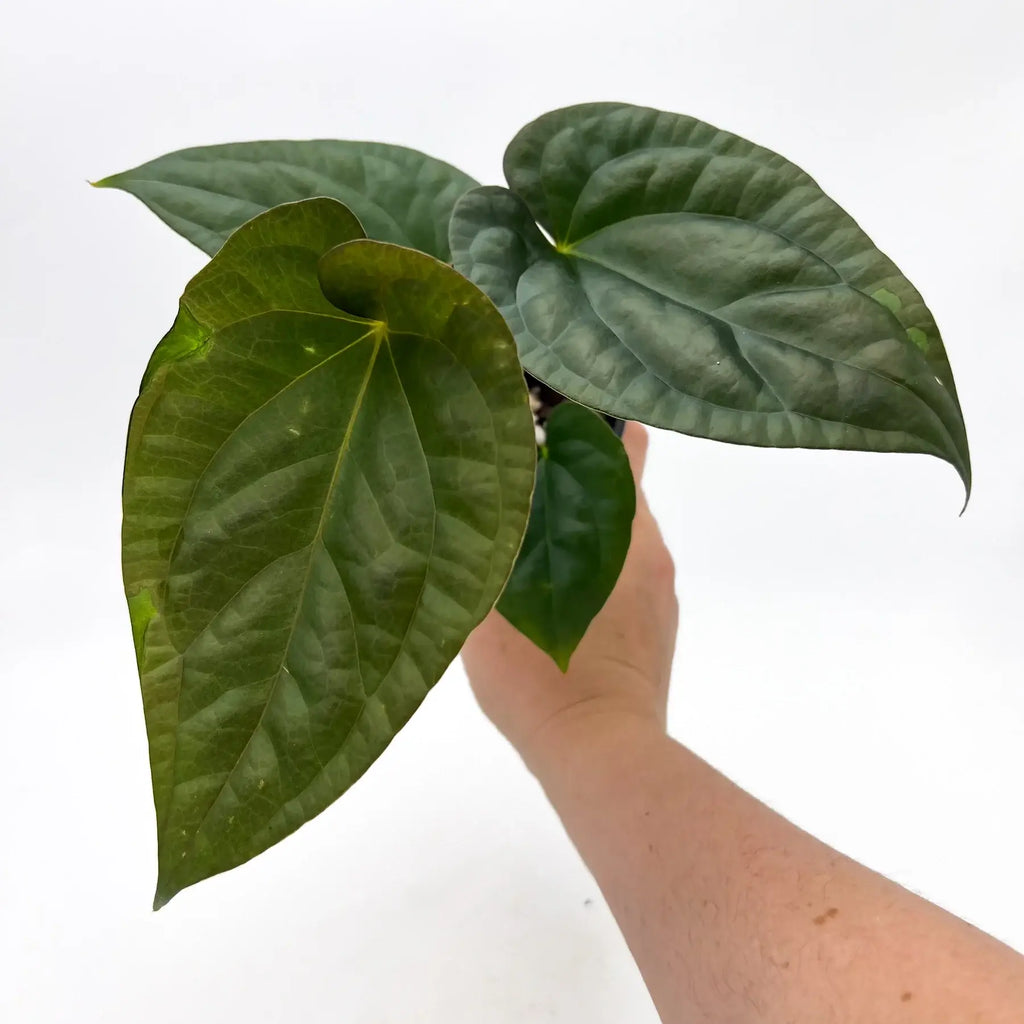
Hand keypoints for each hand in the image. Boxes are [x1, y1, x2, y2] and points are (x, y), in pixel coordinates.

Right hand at [461, 422, 678, 771]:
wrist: (599, 753)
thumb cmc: (539, 675)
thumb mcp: (489, 604)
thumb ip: (478, 547)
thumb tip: (467, 498)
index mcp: (617, 530)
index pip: (622, 447)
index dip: (591, 426)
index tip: (550, 420)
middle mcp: (648, 552)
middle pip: (617, 491)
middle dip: (574, 479)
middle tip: (518, 482)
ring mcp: (658, 594)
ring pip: (618, 537)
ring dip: (581, 529)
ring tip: (528, 546)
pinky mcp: (658, 628)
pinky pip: (625, 577)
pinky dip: (594, 569)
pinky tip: (553, 597)